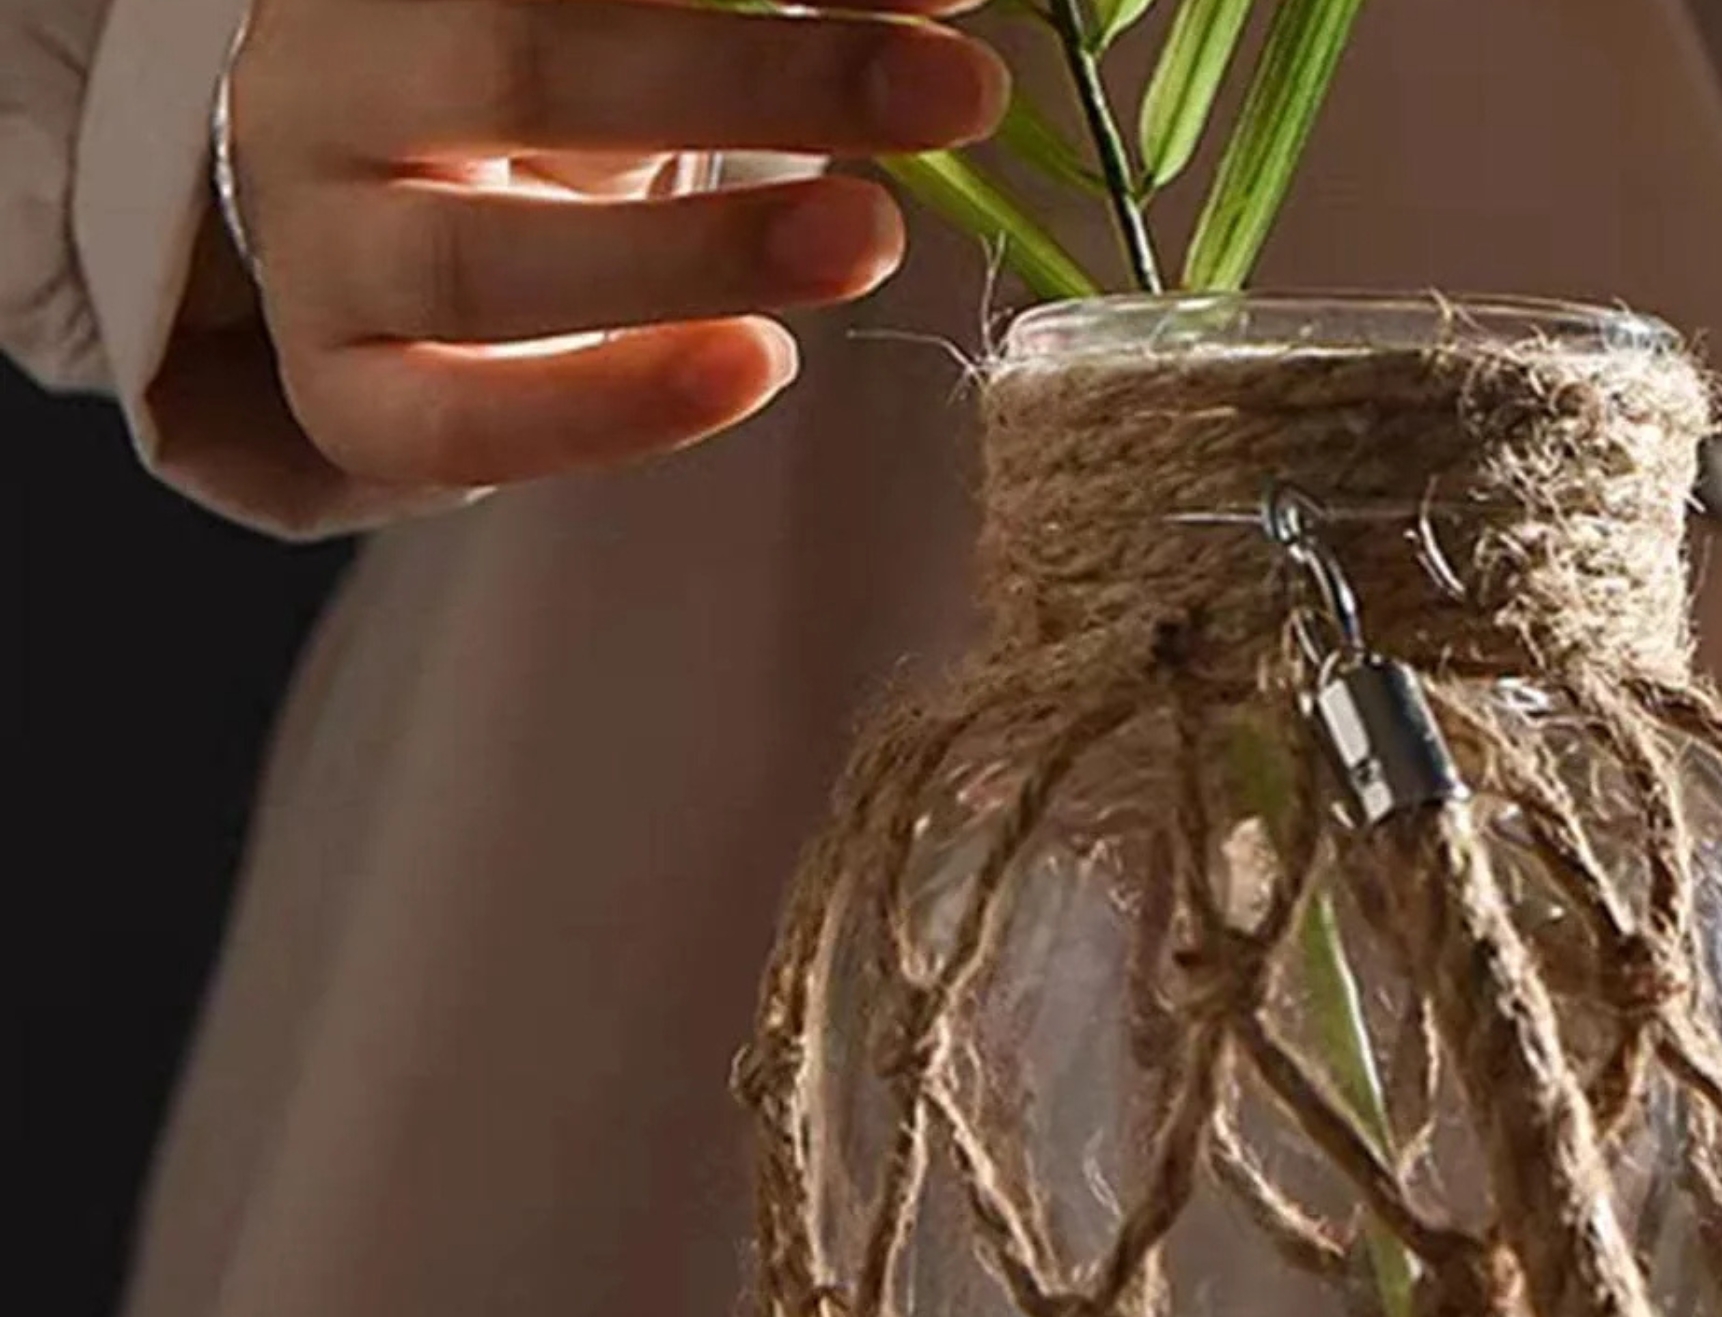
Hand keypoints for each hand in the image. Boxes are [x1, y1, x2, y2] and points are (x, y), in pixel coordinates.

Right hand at [223, 0, 1007, 489]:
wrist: (387, 248)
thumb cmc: (546, 108)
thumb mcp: (643, 28)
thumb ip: (766, 2)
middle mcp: (327, 80)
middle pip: (524, 58)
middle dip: (760, 80)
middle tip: (953, 92)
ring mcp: (320, 248)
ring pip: (485, 259)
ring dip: (698, 254)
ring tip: (872, 238)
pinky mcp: (347, 396)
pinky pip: (470, 423)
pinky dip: (617, 405)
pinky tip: (760, 366)